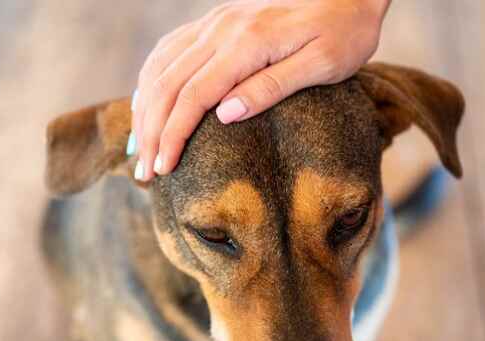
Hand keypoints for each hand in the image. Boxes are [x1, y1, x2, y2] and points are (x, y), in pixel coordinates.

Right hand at [130, 0, 389, 180]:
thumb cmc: (345, 34)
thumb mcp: (322, 65)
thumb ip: (272, 87)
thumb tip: (225, 115)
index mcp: (247, 43)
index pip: (194, 95)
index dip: (173, 135)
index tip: (162, 169)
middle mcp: (222, 29)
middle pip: (168, 85)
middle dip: (151, 132)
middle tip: (144, 173)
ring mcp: (215, 23)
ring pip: (161, 67)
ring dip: (145, 109)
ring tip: (140, 147)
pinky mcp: (215, 23)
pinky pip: (169, 50)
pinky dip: (150, 81)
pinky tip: (146, 104)